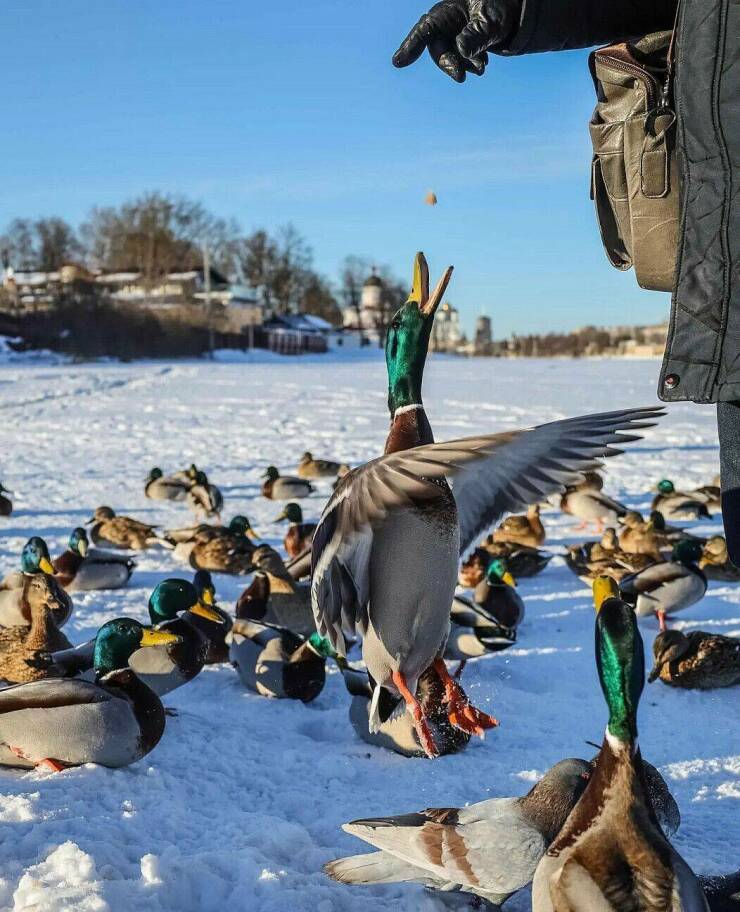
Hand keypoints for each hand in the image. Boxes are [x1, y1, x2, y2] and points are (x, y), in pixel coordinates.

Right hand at [393, 0, 518, 81]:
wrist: (510, 15)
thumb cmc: (498, 9)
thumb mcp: (490, 19)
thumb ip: (477, 35)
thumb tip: (462, 51)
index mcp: (447, 12)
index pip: (425, 29)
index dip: (411, 45)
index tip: (398, 62)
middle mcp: (445, 25)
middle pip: (438, 50)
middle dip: (448, 64)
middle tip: (461, 77)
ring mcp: (451, 39)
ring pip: (449, 59)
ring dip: (464, 66)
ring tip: (482, 67)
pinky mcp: (459, 50)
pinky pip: (460, 63)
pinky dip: (471, 65)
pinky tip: (482, 62)